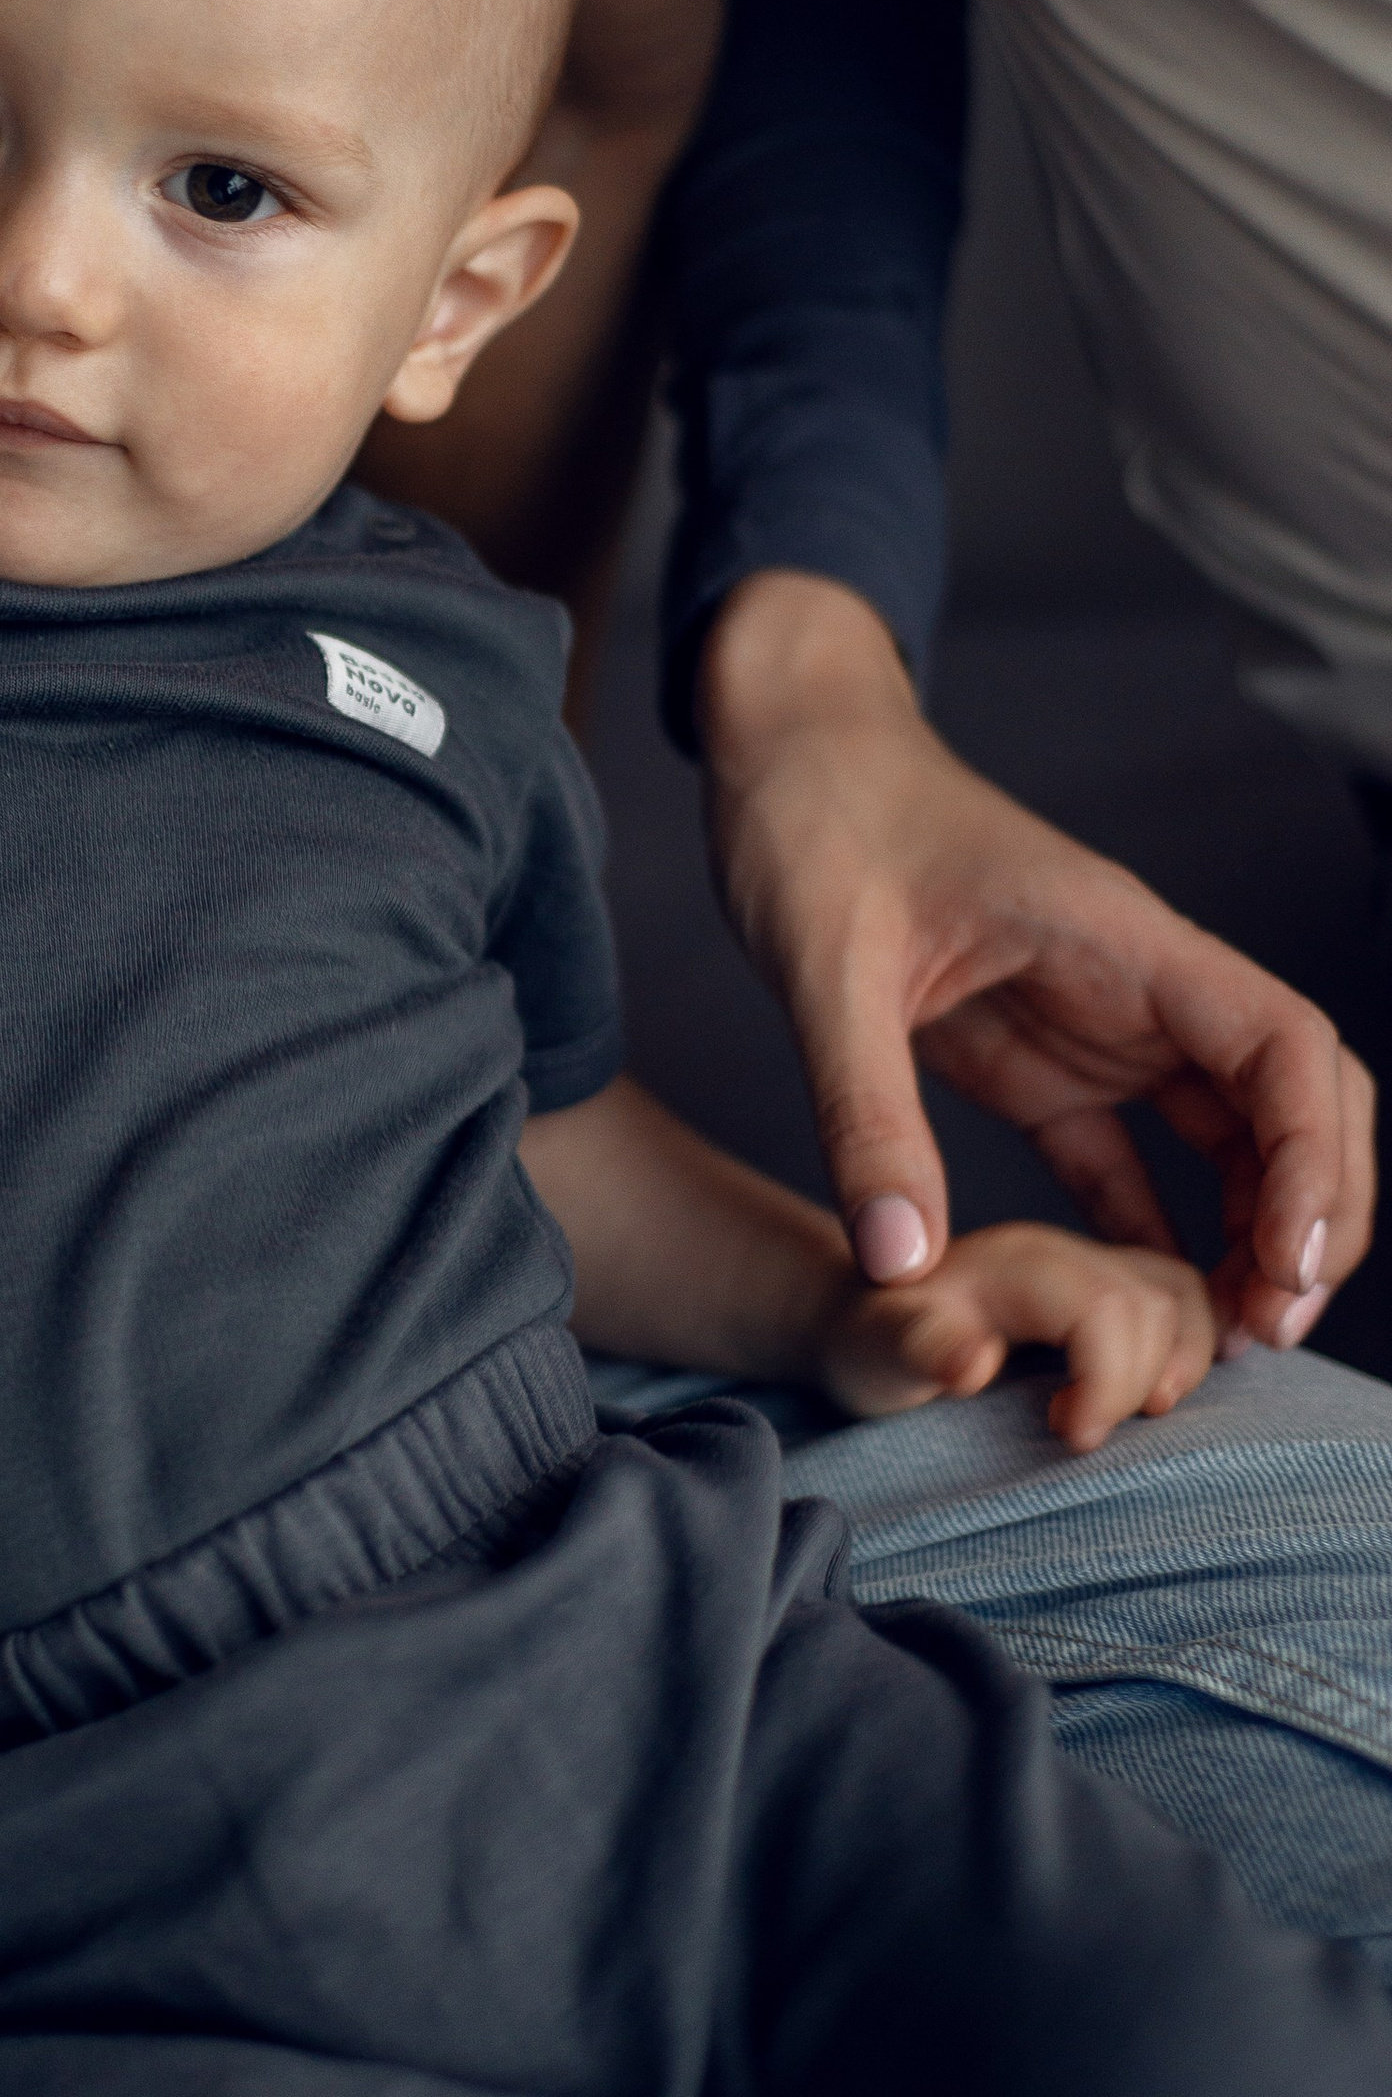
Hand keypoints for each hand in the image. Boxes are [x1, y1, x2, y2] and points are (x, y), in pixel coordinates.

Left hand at [700, 573, 1374, 1353]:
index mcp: (1119, 939)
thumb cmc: (814, 816)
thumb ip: (863, 1111)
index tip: (1290, 1262)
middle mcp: (1136, 984)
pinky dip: (1155, 1232)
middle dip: (1310, 1212)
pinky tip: (1148, 1313)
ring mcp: (1098, 1024)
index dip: (1314, 1157)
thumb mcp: (824, 967)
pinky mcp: (1043, 1059)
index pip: (1281, 1043)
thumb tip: (899, 1266)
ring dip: (1248, 1231)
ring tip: (1229, 1341)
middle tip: (1272, 1330)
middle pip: (1289, 1101)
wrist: (781, 755)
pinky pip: (1131, 1158)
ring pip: (1231, 1135)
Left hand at [819, 1220, 1218, 1455]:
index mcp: (1016, 1259)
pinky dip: (1194, 1343)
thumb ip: (918, 1347)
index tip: (1070, 1437)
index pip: (1108, 1306)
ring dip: (1183, 1361)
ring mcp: (1093, 1265)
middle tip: (1076, 1434)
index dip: (1110, 1380)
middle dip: (1140, 1382)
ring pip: (1185, 1295)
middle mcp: (1065, 1251)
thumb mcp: (873, 1350)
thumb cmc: (867, 1344)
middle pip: (1159, 1303)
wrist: (860, 1322)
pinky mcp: (1109, 1286)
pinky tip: (1169, 1390)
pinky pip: (1183, 1299)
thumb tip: (972, 1363)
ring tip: (1135, 1416)